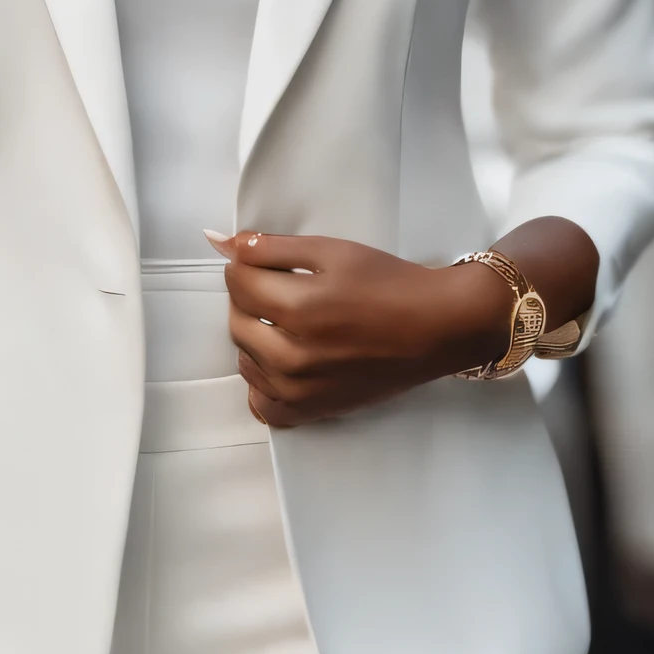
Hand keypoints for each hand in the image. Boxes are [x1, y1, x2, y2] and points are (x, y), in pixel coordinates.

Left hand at [207, 231, 513, 426]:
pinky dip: (264, 381)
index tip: (265, 261)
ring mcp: (300, 390)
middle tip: (281, 288)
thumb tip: (218, 241)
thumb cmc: (389, 283)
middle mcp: (294, 356)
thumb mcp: (331, 251)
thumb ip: (271, 247)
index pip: (237, 282)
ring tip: (288, 321)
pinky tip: (285, 360)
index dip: (245, 264)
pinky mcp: (312, 412)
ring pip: (245, 359)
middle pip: (236, 320)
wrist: (435, 328)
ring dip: (255, 336)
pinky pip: (262, 404)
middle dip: (249, 297)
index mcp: (299, 309)